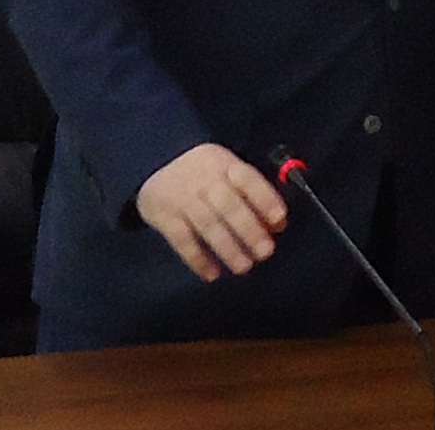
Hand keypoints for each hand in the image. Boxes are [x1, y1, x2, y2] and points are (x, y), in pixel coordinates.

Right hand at [135, 143, 288, 282]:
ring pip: (207, 224)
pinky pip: (182, 240)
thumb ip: (252, 195)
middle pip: (228, 204)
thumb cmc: (204, 173)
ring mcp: (183, 197)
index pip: (247, 178)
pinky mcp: (164, 216)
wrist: (154, 160)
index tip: (280, 218)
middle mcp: (204, 179)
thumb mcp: (227, 171)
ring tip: (243, 266)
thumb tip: (277, 224)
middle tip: (265, 251)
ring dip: (227, 248)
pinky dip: (197, 259)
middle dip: (248, 229)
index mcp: (224, 164)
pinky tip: (212, 274)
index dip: (264, 198)